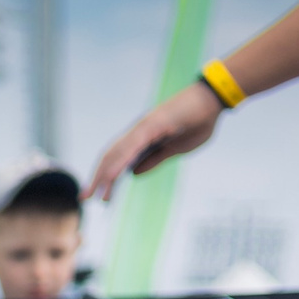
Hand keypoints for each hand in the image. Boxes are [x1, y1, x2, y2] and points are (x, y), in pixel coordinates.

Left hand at [89, 83, 224, 200]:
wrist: (214, 99)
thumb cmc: (199, 121)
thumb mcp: (176, 149)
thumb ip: (155, 160)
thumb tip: (133, 174)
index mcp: (143, 139)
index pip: (118, 161)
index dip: (106, 177)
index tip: (98, 196)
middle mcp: (137, 132)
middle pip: (111, 157)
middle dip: (97, 178)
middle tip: (84, 198)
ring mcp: (143, 127)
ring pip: (117, 152)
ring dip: (104, 173)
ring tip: (94, 193)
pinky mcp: (152, 124)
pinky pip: (132, 145)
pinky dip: (120, 161)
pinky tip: (112, 175)